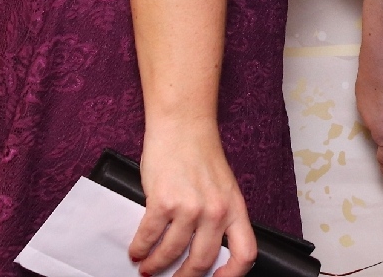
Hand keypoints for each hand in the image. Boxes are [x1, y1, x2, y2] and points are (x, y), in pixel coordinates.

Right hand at [130, 122, 252, 276]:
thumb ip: (218, 217)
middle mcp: (216, 210)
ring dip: (156, 266)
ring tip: (148, 267)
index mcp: (234, 207)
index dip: (232, 276)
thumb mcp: (221, 186)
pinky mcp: (164, 201)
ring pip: (172, 253)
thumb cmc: (199, 150)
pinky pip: (150, 237)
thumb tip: (198, 250)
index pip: (245, 254)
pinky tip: (137, 250)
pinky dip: (141, 248)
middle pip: (202, 262)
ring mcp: (190, 206)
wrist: (182, 121)